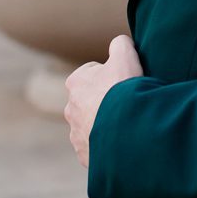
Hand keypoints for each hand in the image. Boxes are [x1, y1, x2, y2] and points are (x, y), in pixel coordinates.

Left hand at [64, 33, 142, 169]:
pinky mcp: (84, 154)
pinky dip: (107, 144)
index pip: (92, 73)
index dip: (111, 75)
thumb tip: (119, 43)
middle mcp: (70, 108)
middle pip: (91, 100)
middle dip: (105, 101)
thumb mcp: (126, 55)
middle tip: (126, 103)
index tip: (123, 81)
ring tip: (125, 124)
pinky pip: (96, 147)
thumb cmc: (124, 90)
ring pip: (92, 125)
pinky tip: (122, 140)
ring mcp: (76, 134)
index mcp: (76, 83)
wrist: (126, 130)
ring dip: (105, 124)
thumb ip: (120, 43)